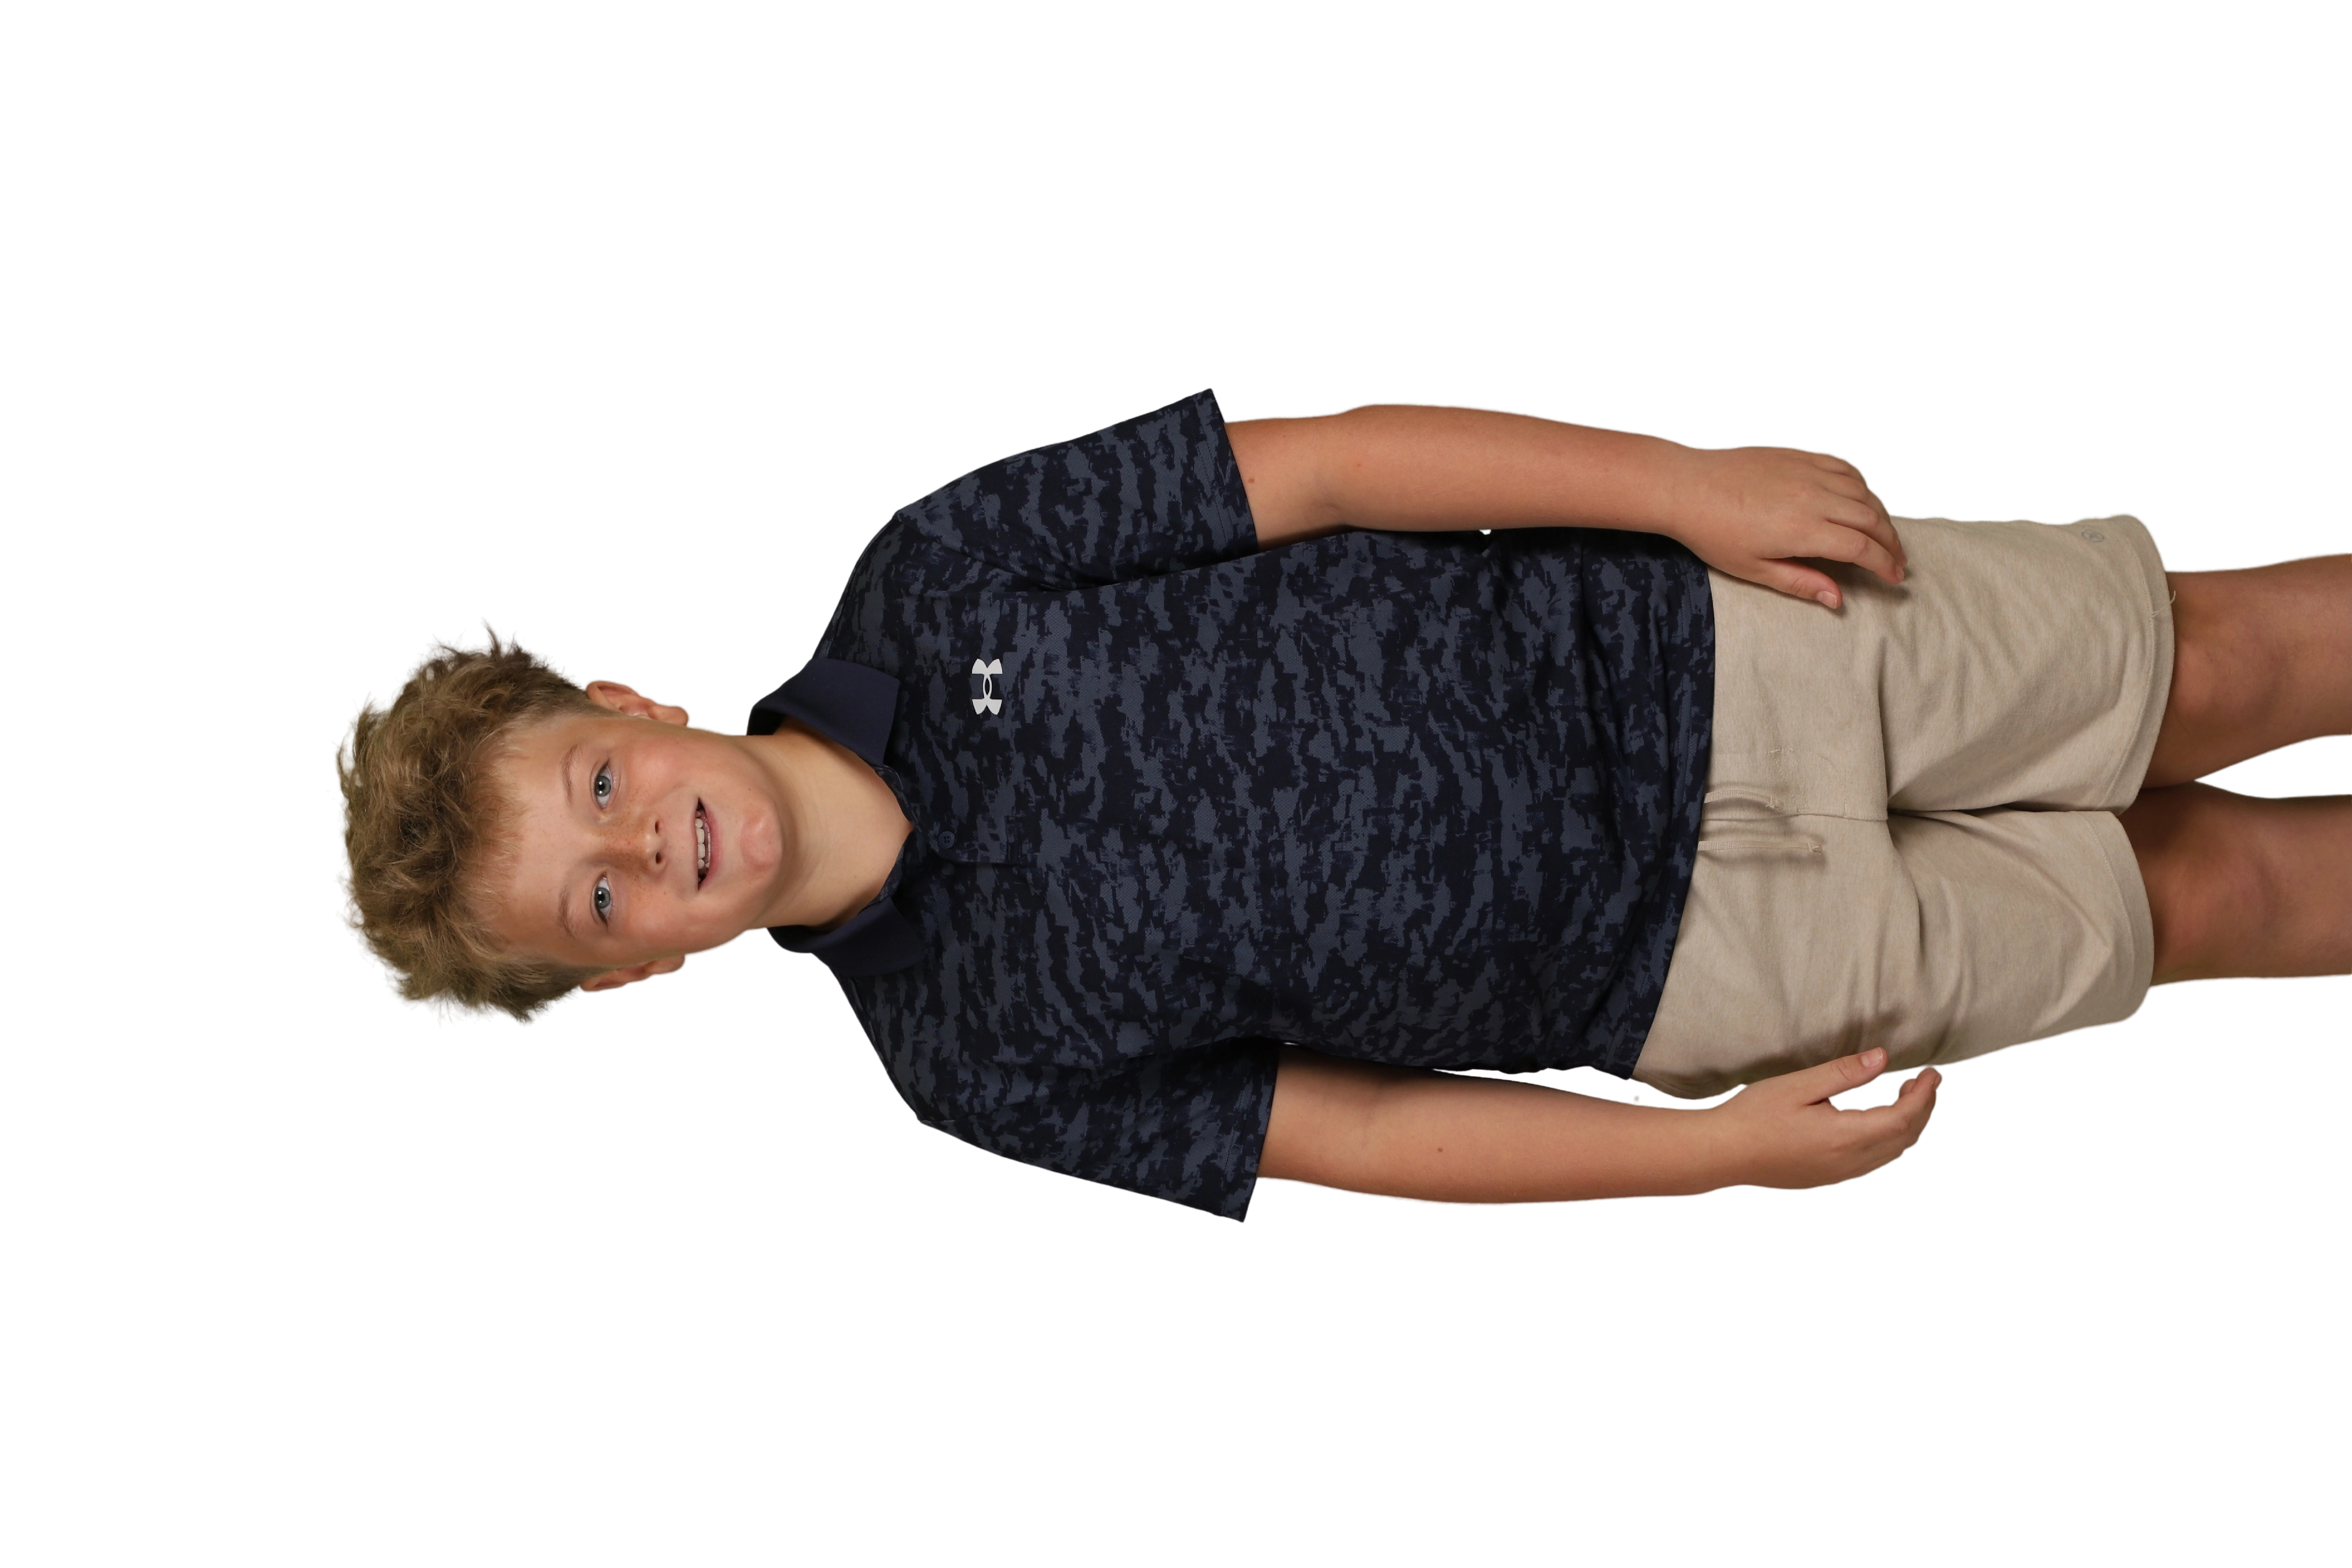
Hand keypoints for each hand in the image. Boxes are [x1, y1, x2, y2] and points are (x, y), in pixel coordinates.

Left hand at [1664, 444, 1906, 609]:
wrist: (1687, 485)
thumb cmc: (1713, 531)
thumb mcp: (1753, 569)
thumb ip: (1800, 582)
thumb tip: (1837, 600)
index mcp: (1803, 529)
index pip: (1862, 548)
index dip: (1884, 565)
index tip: (1894, 578)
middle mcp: (1814, 496)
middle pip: (1872, 519)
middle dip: (1891, 543)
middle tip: (1898, 562)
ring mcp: (1809, 471)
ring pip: (1864, 492)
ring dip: (1882, 515)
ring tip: (1886, 535)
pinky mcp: (1801, 455)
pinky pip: (1846, 468)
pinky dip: (1862, 485)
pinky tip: (1863, 499)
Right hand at [1702, 1048, 1942, 1189]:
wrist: (1723, 1153)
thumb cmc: (1753, 1117)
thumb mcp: (1797, 1085)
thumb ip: (1843, 1072)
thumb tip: (1882, 1058)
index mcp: (1845, 1136)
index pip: (1903, 1116)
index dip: (1924, 1094)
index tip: (1931, 1072)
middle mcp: (1850, 1160)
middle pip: (1906, 1137)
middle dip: (1923, 1107)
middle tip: (1924, 1079)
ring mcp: (1842, 1172)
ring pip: (1894, 1151)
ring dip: (1909, 1124)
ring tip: (1907, 1096)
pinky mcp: (1831, 1176)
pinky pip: (1877, 1160)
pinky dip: (1891, 1139)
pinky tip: (1880, 1121)